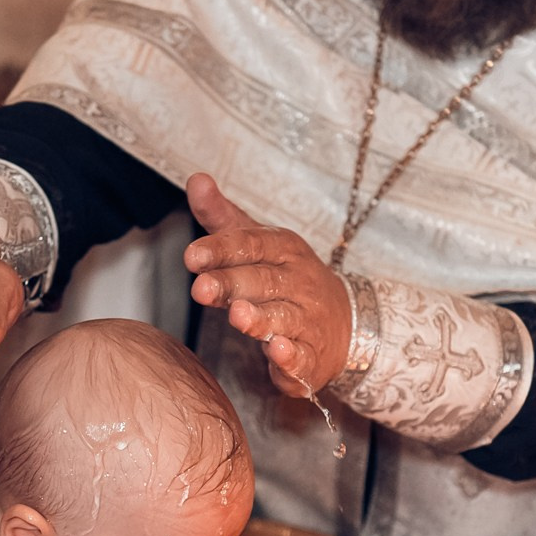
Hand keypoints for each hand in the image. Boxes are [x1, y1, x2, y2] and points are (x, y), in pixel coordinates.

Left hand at [181, 174, 350, 396]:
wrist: (344, 323)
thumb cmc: (286, 278)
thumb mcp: (258, 243)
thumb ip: (223, 217)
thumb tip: (196, 179)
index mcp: (282, 249)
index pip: (251, 244)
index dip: (221, 249)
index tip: (192, 256)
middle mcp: (298, 281)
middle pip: (262, 281)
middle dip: (231, 284)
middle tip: (200, 289)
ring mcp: (307, 319)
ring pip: (283, 317)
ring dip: (259, 317)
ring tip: (237, 315)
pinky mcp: (311, 356)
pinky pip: (302, 356)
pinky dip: (291, 356)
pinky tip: (278, 351)